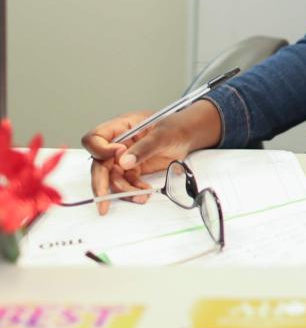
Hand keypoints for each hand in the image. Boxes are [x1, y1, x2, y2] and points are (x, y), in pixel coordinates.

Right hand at [81, 102, 218, 214]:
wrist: (187, 136)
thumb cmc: (175, 128)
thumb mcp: (163, 134)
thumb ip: (144, 147)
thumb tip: (123, 161)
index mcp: (121, 127)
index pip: (95, 138)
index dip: (100, 150)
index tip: (118, 155)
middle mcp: (117, 144)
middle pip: (99, 163)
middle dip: (101, 182)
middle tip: (103, 200)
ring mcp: (124, 158)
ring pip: (112, 177)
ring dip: (122, 190)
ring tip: (140, 196)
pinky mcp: (132, 170)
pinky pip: (126, 183)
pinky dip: (133, 191)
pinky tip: (145, 193)